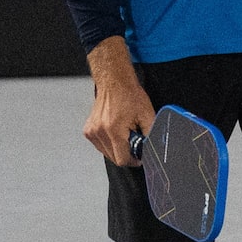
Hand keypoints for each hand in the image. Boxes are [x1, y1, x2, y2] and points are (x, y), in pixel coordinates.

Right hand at [83, 40, 154, 164]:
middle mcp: (100, 132)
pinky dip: (109, 142)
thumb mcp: (147, 114)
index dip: (134, 160)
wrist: (114, 81)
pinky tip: (115, 130)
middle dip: (126, 153)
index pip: (123, 160)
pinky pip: (101, 146)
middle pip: (115, 158)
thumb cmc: (129, 94)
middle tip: (133, 139)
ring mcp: (92, 132)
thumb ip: (151, 135)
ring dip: (117, 148)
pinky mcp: (88, 131)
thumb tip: (153, 149)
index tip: (139, 155)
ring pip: (107, 153)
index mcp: (114, 129)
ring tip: (124, 132)